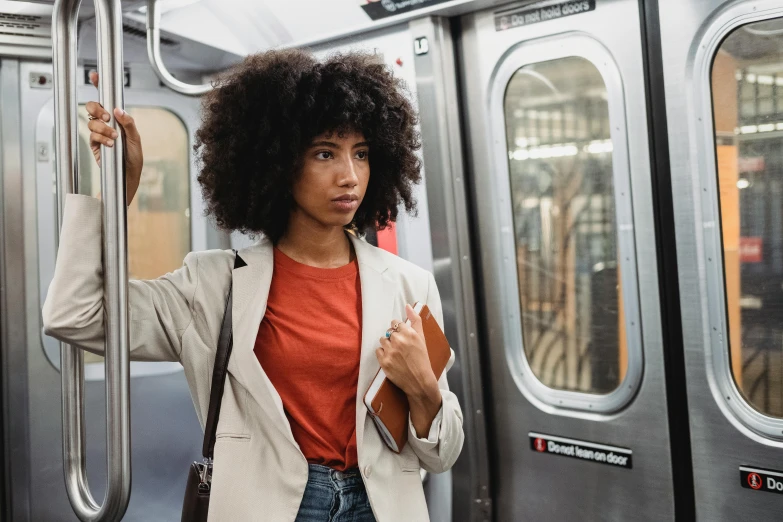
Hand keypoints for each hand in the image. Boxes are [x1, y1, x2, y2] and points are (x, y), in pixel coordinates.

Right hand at [86, 71, 143, 204]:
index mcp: (119, 119)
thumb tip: (119, 110)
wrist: (127, 175)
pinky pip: (92, 135)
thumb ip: (128, 124)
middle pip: (93, 107)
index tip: (95, 76)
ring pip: (91, 121)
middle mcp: (107, 123)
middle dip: (97, 110)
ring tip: (114, 138)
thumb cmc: (134, 157)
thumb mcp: (136, 139)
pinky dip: (100, 138)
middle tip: (107, 118)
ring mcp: (99, 132)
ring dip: (102, 128)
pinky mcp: (94, 143)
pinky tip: (109, 145)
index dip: (100, 86)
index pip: (108, 100)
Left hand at [377, 304, 442, 437]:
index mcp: (409, 333)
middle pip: (389, 331)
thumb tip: (407, 305)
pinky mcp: (383, 361)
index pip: (396, 323)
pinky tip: (391, 359)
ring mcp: (390, 351)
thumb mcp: (422, 338)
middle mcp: (399, 341)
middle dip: (393, 338)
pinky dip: (383, 354)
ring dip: (387, 345)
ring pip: (382, 340)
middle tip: (401, 348)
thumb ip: (415, 320)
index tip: (402, 337)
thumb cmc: (422, 358)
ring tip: (396, 353)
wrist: (419, 381)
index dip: (399, 330)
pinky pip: (378, 350)